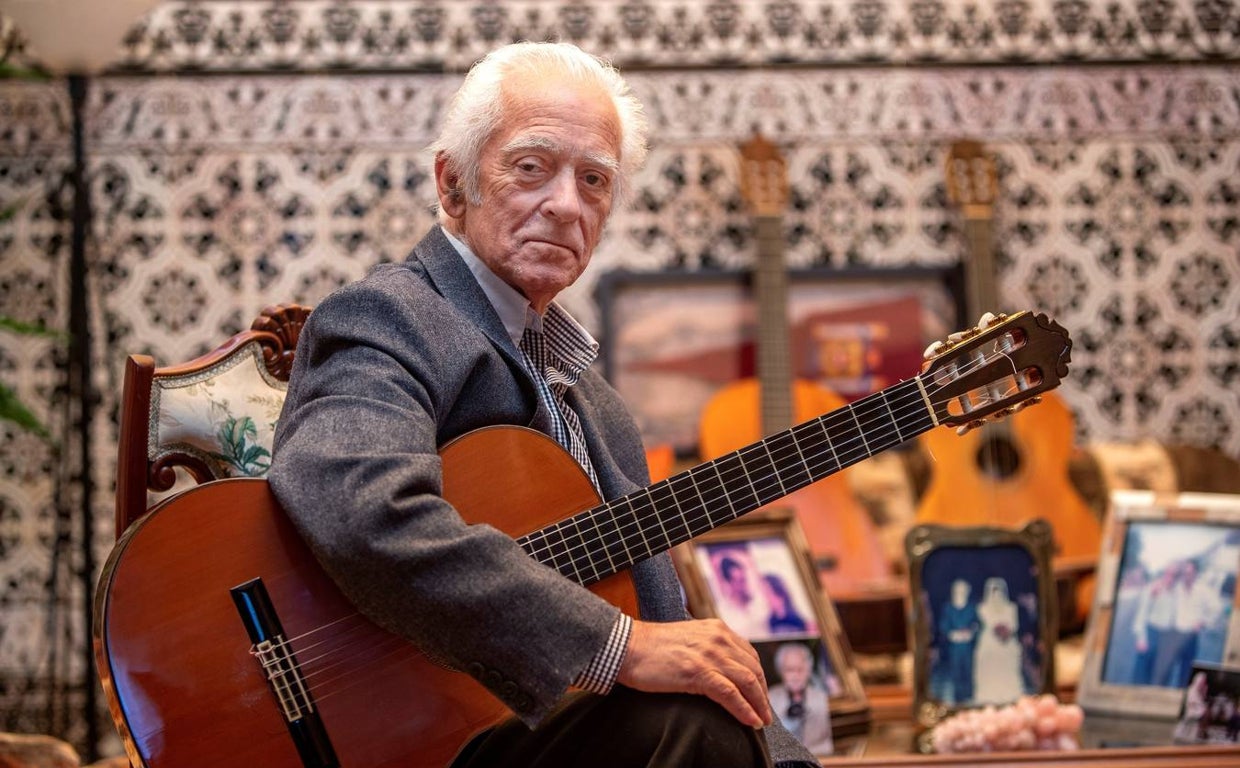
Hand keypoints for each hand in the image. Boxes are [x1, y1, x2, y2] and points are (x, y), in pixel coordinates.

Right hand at [617, 618, 771, 727]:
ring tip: (761, 721)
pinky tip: (751, 721)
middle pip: (753, 669)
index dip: (758, 677)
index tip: (760, 694)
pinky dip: (745, 710)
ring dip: (759, 705)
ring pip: (748, 682)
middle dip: (763, 694)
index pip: (749, 655)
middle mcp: (718, 638)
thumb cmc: (651, 647)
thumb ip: (707, 647)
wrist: (627, 646)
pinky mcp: (699, 672)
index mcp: (717, 629)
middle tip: (764, 712)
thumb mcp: (688, 639)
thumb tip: (720, 669)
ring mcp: (710, 654)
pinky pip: (731, 694)